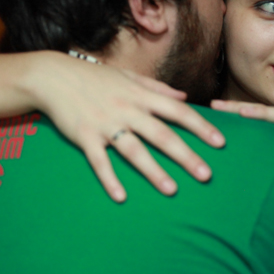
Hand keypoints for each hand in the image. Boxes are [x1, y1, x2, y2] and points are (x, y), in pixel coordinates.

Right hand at [26, 52, 224, 202]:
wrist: (54, 76)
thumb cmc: (94, 77)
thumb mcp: (128, 77)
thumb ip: (157, 88)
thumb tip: (185, 97)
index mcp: (140, 96)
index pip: (178, 111)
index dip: (200, 126)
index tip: (219, 142)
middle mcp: (127, 109)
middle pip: (162, 135)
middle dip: (186, 155)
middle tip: (206, 175)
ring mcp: (106, 124)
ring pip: (134, 150)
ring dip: (154, 171)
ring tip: (172, 190)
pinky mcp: (84, 136)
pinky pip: (99, 161)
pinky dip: (109, 179)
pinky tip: (121, 197)